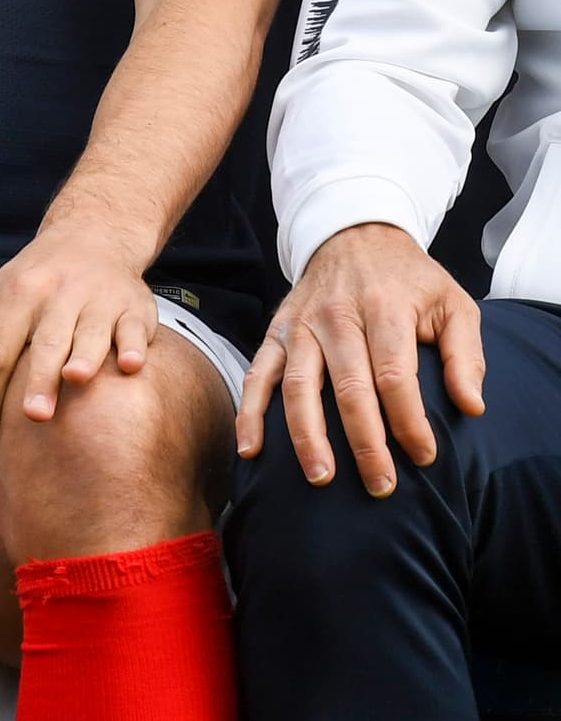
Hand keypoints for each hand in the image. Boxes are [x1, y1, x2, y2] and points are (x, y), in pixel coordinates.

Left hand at [0, 221, 158, 448]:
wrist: (92, 234)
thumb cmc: (38, 278)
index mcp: (18, 295)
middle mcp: (58, 294)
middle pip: (45, 344)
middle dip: (39, 380)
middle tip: (34, 416)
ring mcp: (98, 298)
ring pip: (91, 333)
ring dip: (84, 356)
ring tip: (75, 379)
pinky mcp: (133, 304)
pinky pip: (134, 328)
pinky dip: (134, 346)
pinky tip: (129, 365)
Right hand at [235, 223, 484, 495]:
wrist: (354, 234)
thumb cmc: (409, 280)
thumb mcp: (452, 303)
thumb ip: (466, 355)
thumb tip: (471, 407)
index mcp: (384, 306)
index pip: (394, 374)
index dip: (410, 421)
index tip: (425, 457)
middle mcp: (337, 315)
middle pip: (349, 387)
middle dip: (365, 442)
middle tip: (380, 486)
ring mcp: (301, 324)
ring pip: (299, 385)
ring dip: (307, 435)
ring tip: (321, 478)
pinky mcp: (276, 331)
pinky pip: (257, 373)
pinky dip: (250, 412)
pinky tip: (250, 450)